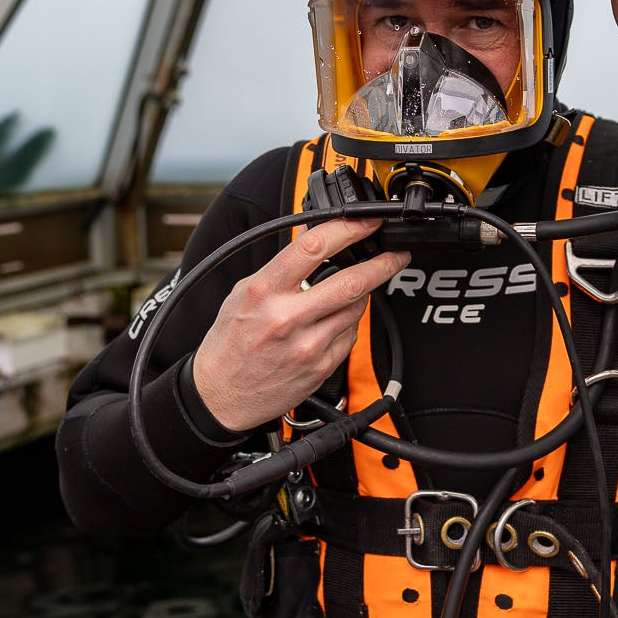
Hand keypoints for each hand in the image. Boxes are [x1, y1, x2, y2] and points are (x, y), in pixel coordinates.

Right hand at [191, 219, 408, 431]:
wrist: (221, 395)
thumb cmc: (229, 344)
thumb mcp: (244, 293)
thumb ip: (281, 266)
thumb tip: (313, 236)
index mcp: (264, 292)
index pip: (313, 248)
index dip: (349, 230)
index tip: (368, 223)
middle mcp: (288, 318)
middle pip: (351, 282)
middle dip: (384, 263)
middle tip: (396, 253)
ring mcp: (308, 345)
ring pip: (356, 309)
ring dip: (360, 295)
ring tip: (344, 294)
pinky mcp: (321, 366)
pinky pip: (350, 335)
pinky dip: (347, 323)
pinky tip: (329, 323)